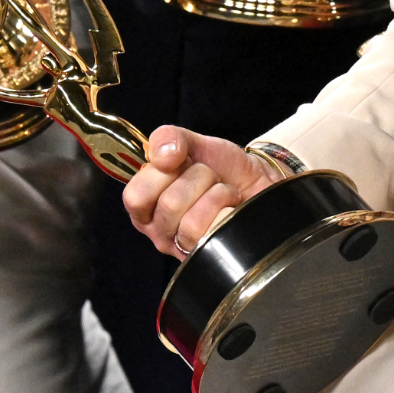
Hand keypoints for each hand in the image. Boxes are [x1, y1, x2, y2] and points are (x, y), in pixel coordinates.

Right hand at [126, 126, 282, 258]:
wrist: (258, 180)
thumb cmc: (220, 167)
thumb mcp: (191, 142)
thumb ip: (168, 138)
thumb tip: (163, 155)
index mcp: (145, 205)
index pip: (136, 196)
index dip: (162, 172)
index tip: (181, 162)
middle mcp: (159, 231)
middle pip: (169, 205)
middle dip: (197, 178)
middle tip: (208, 177)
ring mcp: (183, 247)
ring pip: (191, 222)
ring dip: (216, 194)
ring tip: (222, 192)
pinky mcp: (209, 254)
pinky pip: (213, 233)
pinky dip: (228, 209)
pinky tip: (232, 208)